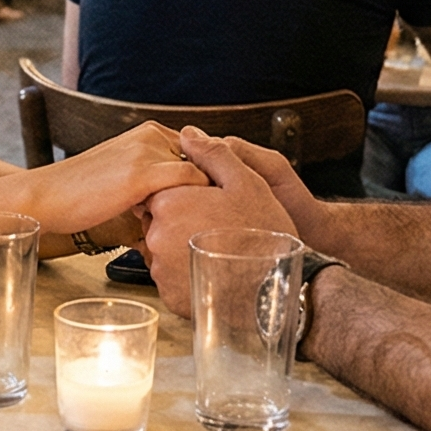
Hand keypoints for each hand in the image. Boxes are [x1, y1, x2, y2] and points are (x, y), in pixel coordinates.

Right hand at [8, 122, 202, 237]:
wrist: (45, 196)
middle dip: (208, 189)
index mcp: (149, 132)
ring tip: (190, 223)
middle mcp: (152, 135)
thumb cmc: (81, 193)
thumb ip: (154, 174)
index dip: (209, 178)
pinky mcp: (142, 174)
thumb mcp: (124, 174)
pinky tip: (184, 223)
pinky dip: (198, 202)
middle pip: (205, 161)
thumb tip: (185, 196)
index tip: (211, 204)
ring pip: (202, 171)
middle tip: (201, 218)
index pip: (200, 152)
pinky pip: (191, 182)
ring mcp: (148, 152)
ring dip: (203, 197)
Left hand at [140, 128, 322, 316]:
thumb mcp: (246, 182)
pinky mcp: (169, 296)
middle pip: (162, 220)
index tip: (210, 203)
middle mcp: (157, 236)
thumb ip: (212, 155)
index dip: (188, 194)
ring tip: (220, 252)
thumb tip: (189, 134)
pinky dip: (189, 275)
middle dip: (185, 221)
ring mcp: (161, 269)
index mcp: (170, 203)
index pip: (164, 190)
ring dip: (186, 248)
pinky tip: (215, 271)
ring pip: (167, 250)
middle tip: (219, 228)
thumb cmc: (264, 237)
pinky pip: (173, 279)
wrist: (272, 292)